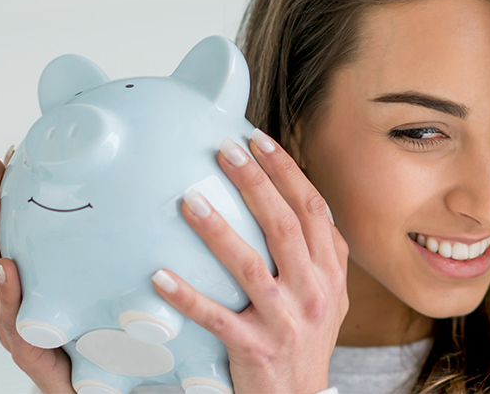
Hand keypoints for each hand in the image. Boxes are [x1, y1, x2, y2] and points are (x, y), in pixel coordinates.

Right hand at [0, 146, 74, 393]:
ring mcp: (14, 327)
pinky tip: (7, 267)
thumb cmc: (96, 344)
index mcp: (21, 287)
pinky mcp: (28, 353)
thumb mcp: (97, 292)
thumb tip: (128, 198)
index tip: (0, 158)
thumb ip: (98, 258)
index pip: (2, 235)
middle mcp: (11, 304)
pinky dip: (8, 291)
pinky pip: (13, 319)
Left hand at [150, 129, 349, 393]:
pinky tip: (160, 277)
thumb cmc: (306, 341)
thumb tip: (288, 192)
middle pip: (283, 226)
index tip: (257, 140)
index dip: (286, 172)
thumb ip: (316, 251)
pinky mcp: (255, 348)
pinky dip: (187, 297)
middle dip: (254, 183)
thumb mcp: (327, 294)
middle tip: (224, 151)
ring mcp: (286, 321)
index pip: (312, 209)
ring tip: (190, 201)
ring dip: (218, 231)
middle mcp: (313, 292)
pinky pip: (216, 318)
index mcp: (330, 272)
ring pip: (249, 267)